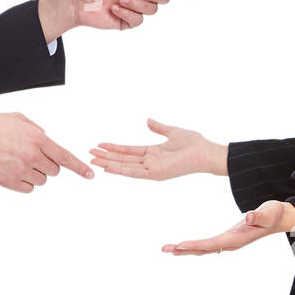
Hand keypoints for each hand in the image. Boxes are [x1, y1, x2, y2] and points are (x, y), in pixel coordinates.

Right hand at [0, 112, 93, 191]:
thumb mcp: (20, 120)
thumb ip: (38, 131)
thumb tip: (47, 142)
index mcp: (38, 139)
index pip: (65, 156)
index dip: (80, 167)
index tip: (91, 175)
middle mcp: (32, 156)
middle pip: (54, 171)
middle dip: (48, 165)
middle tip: (32, 157)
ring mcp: (22, 171)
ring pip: (42, 180)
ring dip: (35, 174)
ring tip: (18, 161)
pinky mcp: (10, 182)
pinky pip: (29, 188)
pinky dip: (24, 182)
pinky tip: (13, 171)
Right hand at [89, 118, 223, 180]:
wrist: (204, 151)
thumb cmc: (193, 143)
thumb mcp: (172, 131)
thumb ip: (158, 127)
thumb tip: (148, 121)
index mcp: (152, 152)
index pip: (128, 150)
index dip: (113, 148)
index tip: (99, 144)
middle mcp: (149, 162)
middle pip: (123, 159)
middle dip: (106, 156)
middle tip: (89, 154)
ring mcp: (151, 169)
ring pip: (125, 167)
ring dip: (109, 163)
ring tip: (93, 160)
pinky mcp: (155, 174)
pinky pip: (134, 173)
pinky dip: (121, 170)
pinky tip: (108, 168)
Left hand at [161, 200, 294, 254]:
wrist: (282, 219)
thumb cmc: (275, 214)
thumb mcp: (269, 212)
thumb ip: (260, 215)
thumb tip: (250, 216)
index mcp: (238, 238)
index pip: (212, 243)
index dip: (196, 244)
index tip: (180, 245)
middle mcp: (231, 243)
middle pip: (203, 249)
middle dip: (184, 249)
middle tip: (164, 248)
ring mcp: (229, 242)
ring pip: (203, 249)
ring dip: (185, 249)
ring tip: (167, 249)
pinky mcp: (228, 239)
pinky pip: (207, 245)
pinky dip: (193, 246)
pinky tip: (183, 246)